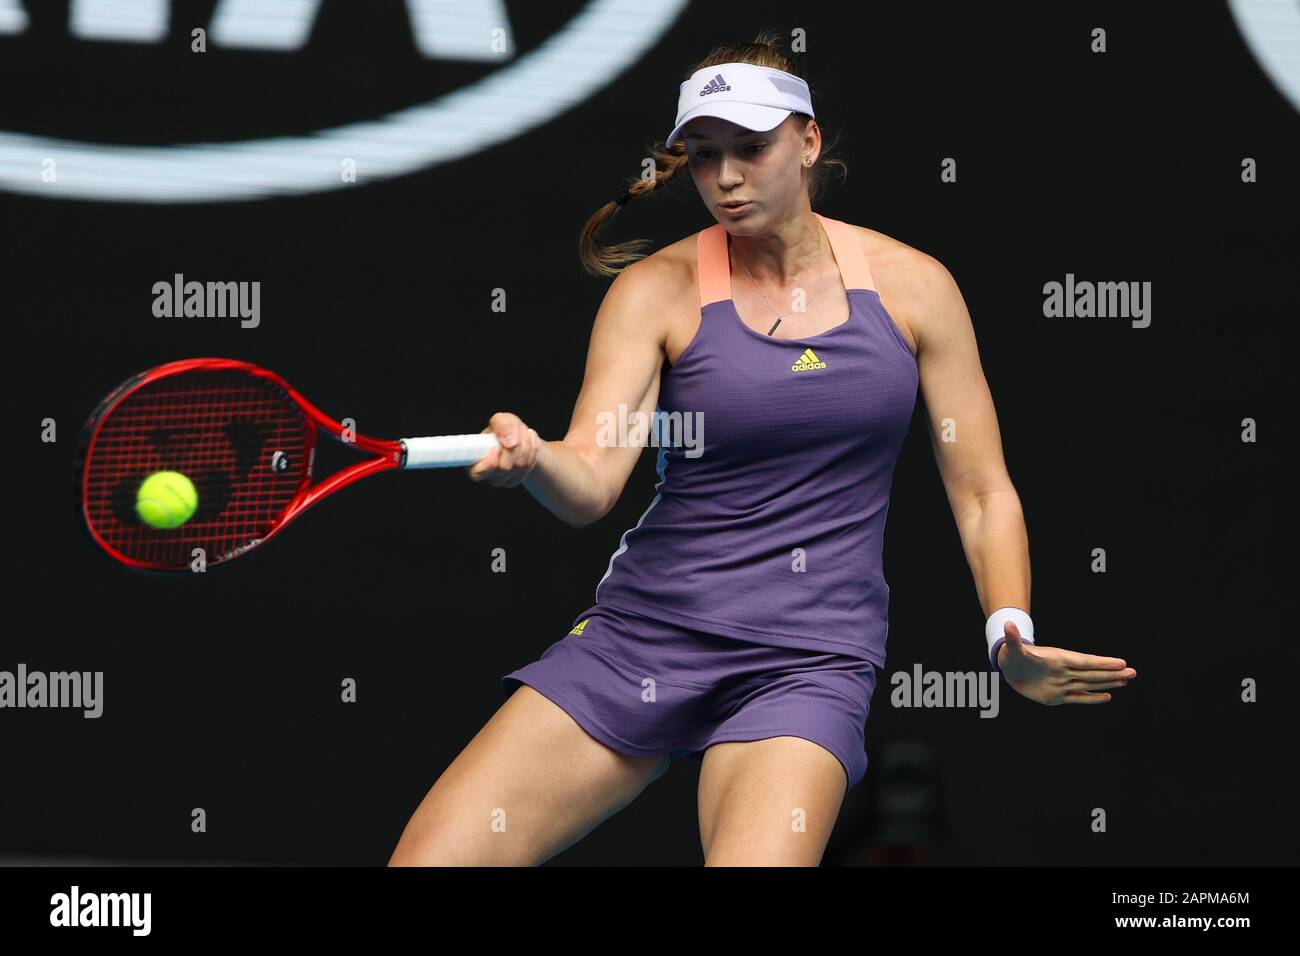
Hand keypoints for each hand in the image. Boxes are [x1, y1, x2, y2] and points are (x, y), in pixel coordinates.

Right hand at [466, 412, 542, 487]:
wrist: (519, 437)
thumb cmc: (504, 429)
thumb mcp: (501, 419)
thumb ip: (501, 425)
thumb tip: (510, 443)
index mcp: (472, 459)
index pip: (477, 473)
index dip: (489, 464)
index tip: (496, 448)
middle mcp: (484, 474)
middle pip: (504, 467)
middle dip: (516, 445)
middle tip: (519, 429)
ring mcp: (499, 480)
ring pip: (519, 467)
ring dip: (526, 445)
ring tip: (525, 432)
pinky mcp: (513, 482)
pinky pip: (528, 468)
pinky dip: (533, 451)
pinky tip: (531, 441)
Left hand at [997, 621, 1136, 704]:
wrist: (1010, 667)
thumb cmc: (1013, 655)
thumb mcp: (1012, 648)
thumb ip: (1012, 639)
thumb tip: (1007, 625)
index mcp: (1058, 659)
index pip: (1085, 661)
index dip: (1102, 663)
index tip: (1121, 663)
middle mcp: (1064, 671)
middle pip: (1093, 673)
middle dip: (1113, 673)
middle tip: (1133, 673)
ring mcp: (1062, 683)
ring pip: (1090, 684)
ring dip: (1108, 683)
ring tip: (1126, 681)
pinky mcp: (1056, 696)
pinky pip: (1078, 697)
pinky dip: (1092, 698)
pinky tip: (1108, 697)